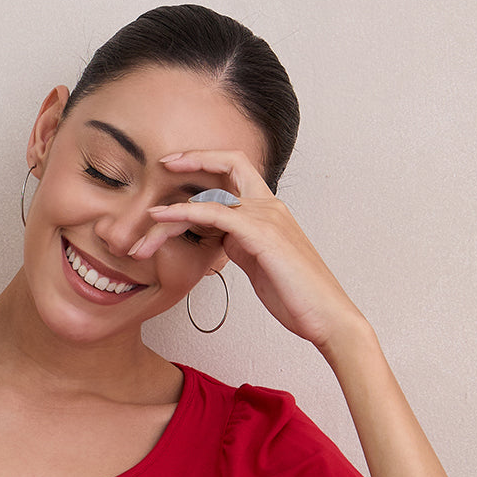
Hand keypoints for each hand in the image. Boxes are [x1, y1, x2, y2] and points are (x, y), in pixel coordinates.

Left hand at [130, 149, 364, 349]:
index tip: (179, 171)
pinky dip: (185, 213)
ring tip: (148, 220)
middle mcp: (270, 207)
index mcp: (271, 212)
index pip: (238, 172)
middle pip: (230, 162)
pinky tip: (163, 219)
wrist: (328, 318)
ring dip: (175, 207)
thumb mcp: (261, 265)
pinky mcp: (262, 235)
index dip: (209, 165)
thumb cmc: (297, 298)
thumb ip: (242, 246)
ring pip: (213, 195)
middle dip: (194, 158)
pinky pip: (215, 213)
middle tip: (161, 166)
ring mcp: (267, 218)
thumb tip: (222, 241)